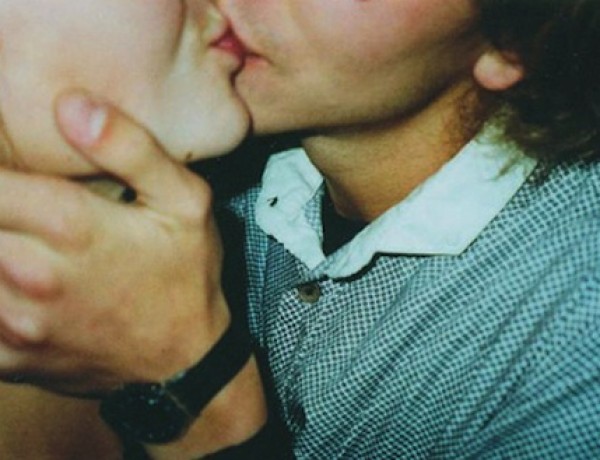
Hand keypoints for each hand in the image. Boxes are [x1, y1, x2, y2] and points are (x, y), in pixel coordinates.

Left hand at [0, 91, 230, 395]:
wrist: (184, 362)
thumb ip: (130, 148)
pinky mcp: (9, 355)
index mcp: (70, 226)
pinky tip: (12, 273)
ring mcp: (14, 321)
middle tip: (17, 196)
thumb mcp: (186, 203)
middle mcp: (29, 273)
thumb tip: (71, 104)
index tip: (7, 155)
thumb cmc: (187, 276)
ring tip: (18, 229)